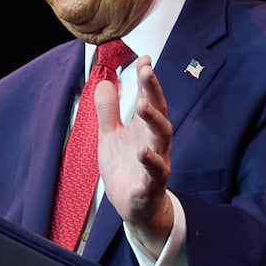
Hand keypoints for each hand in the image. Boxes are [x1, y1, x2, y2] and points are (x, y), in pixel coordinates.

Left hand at [94, 55, 174, 240]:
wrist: (133, 207)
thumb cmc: (125, 168)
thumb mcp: (110, 136)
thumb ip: (108, 111)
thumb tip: (103, 82)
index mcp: (144, 129)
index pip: (150, 99)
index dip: (148, 80)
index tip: (145, 59)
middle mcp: (155, 143)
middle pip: (159, 113)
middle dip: (153, 92)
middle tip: (146, 71)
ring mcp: (157, 163)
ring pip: (162, 139)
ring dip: (153, 120)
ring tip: (142, 104)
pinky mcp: (151, 185)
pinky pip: (155, 172)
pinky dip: (150, 161)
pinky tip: (142, 151)